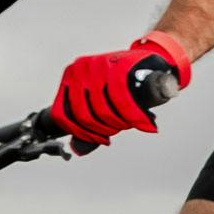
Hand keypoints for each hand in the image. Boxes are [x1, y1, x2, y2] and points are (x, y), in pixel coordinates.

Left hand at [51, 32, 191, 145]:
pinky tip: (143, 123)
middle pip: (83, 115)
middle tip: (118, 130)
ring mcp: (98, 65)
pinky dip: (133, 116)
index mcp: (69, 78)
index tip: (98, 139)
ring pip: (102, 109)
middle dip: (103, 129)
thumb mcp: (100, 104)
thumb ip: (88, 126)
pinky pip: (122, 99)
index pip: (62, 114)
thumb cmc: (124, 86)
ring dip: (118, 124)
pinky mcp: (119, 65)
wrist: (151, 64)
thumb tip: (76, 149)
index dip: (80, 133)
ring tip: (128, 124)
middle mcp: (79, 69)